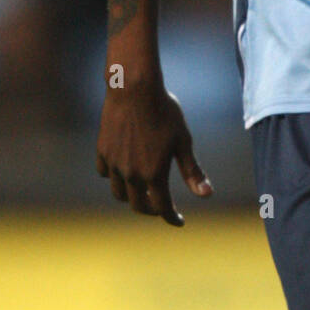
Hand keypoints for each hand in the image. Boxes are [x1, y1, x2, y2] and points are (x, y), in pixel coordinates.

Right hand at [96, 77, 211, 225]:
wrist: (134, 88)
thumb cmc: (164, 111)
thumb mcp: (183, 141)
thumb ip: (192, 171)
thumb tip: (207, 195)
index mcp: (153, 173)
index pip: (162, 207)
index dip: (172, 217)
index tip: (179, 221)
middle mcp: (131, 173)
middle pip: (138, 206)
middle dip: (152, 211)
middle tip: (161, 208)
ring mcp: (113, 163)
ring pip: (119, 193)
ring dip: (131, 197)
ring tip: (142, 192)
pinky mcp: (102, 150)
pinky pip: (105, 173)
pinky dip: (114, 177)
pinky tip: (124, 171)